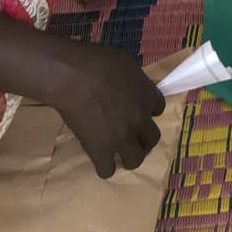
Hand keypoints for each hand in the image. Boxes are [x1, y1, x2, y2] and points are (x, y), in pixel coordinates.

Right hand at [41, 39, 166, 178]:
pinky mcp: (100, 150)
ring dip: (129, 157)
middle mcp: (140, 119)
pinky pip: (107, 170)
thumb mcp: (126, 63)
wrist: (72, 76)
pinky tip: (99, 160)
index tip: (139, 111)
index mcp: (148, 95)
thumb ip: (134, 81)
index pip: (159, 109)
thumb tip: (130, 88)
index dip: (149, 111)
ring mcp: (121, 137)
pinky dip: (104, 167)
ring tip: (119, 154)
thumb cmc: (97, 61)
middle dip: (144, 140)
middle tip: (133, 139)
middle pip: (152, 139)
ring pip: (135, 160)